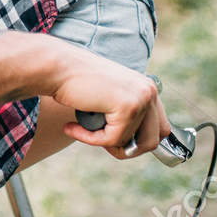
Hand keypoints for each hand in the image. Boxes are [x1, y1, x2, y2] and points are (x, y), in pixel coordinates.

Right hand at [51, 46, 171, 160]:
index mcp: (147, 88)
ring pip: (134, 144)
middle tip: (100, 139)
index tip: (112, 139)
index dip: (138, 141)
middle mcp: (149, 91)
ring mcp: (141, 98)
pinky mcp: (127, 107)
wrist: (56, 67)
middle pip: (153, 141)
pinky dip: (90, 139)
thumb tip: (133, 147)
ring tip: (85, 132)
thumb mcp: (108, 98)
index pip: (160, 128)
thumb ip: (124, 115)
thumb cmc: (75, 83)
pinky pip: (113, 140)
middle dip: (126, 148)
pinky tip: (72, 126)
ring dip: (107, 144)